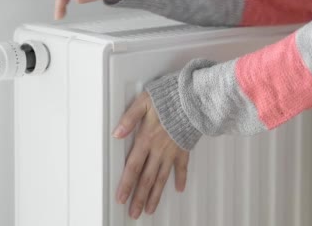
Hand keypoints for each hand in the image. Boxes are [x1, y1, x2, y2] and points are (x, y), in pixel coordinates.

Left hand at [113, 91, 189, 218]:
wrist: (194, 98)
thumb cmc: (169, 97)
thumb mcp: (144, 102)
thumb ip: (129, 118)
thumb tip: (116, 133)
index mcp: (146, 139)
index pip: (133, 167)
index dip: (126, 184)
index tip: (121, 198)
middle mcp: (159, 150)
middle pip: (147, 178)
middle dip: (140, 197)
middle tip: (134, 213)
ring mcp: (172, 151)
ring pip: (162, 177)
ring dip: (155, 195)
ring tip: (149, 209)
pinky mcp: (184, 148)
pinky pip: (182, 166)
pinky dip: (180, 177)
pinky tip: (179, 188)